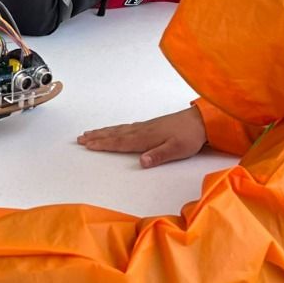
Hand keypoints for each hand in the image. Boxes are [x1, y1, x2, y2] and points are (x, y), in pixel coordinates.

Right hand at [77, 107, 206, 167]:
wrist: (202, 121)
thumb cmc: (190, 137)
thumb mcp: (177, 150)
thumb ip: (159, 155)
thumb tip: (141, 161)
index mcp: (146, 138)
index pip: (120, 142)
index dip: (103, 144)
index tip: (87, 144)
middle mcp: (143, 131)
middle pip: (115, 134)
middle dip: (98, 137)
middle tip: (81, 138)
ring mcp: (146, 127)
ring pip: (120, 130)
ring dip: (105, 132)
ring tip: (91, 133)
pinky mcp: (152, 126)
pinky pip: (127, 127)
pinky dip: (117, 128)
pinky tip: (115, 129)